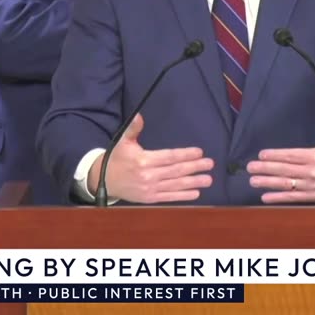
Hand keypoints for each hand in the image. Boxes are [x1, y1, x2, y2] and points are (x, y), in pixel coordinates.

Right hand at [87, 113, 213, 202]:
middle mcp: (148, 176)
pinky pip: (169, 197)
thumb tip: (138, 116)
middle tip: (209, 164)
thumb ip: (133, 129)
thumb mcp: (124, 142)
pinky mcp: (150, 199)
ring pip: (175, 185)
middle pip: (176, 171)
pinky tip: (196, 193)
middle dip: (194, 167)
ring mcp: (150, 189)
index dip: (185, 154)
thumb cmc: (117, 159)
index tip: (199, 152)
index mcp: (143, 160)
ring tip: (208, 179)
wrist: (104, 181)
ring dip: (193, 182)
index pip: (169, 157)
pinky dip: (183, 196)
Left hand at [247, 104, 314, 202]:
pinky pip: (294, 198)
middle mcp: (312, 171)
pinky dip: (279, 198)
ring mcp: (312, 185)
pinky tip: (265, 197)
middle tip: (250, 168)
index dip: (276, 155)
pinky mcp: (314, 197)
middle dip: (266, 169)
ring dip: (268, 183)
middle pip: (285, 170)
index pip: (292, 155)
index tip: (261, 155)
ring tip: (253, 181)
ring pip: (287, 184)